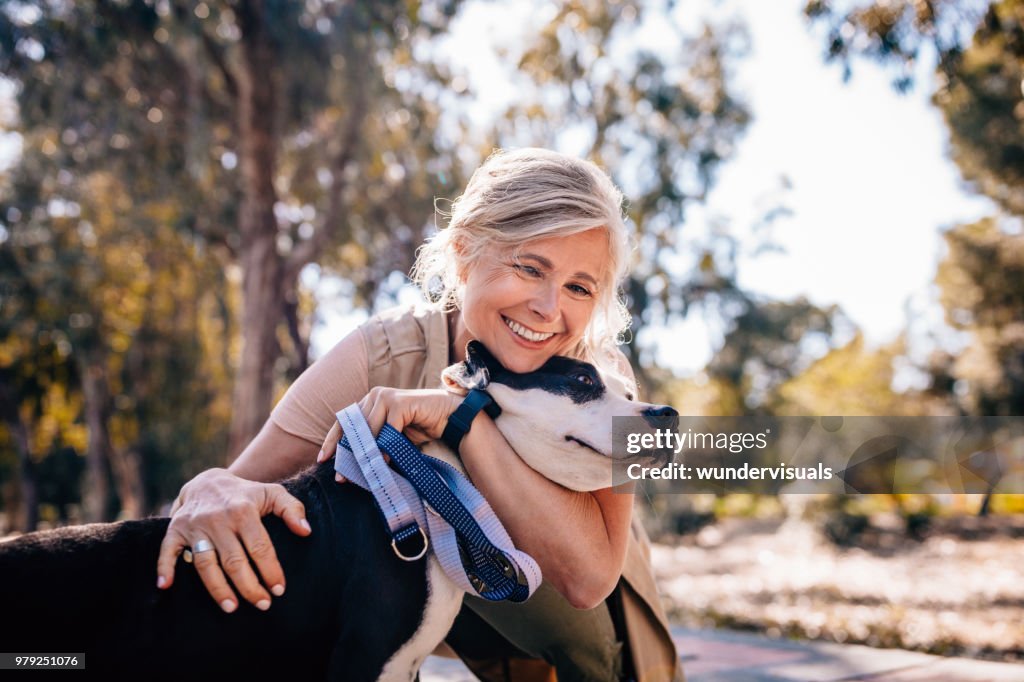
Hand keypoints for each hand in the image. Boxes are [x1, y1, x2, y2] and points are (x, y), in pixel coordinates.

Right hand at [156, 468, 310, 612]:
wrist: (208, 481)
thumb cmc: (246, 494)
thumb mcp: (273, 493)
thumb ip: (292, 509)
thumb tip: (306, 532)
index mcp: (244, 511)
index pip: (260, 546)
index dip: (270, 570)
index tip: (279, 589)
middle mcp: (218, 519)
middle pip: (234, 560)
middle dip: (249, 586)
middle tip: (262, 604)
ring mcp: (195, 525)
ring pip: (205, 563)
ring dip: (217, 588)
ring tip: (231, 608)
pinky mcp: (175, 529)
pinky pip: (167, 550)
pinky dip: (164, 567)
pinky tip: (166, 586)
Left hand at [317, 387, 460, 481]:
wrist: (448, 417)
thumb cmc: (419, 427)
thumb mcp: (391, 437)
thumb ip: (373, 444)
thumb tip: (351, 466)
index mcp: (369, 401)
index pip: (344, 421)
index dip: (332, 441)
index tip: (323, 459)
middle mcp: (374, 395)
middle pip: (353, 427)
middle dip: (347, 453)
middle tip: (341, 476)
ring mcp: (387, 396)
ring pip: (368, 429)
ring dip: (366, 453)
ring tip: (362, 473)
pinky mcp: (400, 402)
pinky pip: (388, 429)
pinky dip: (385, 447)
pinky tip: (384, 462)